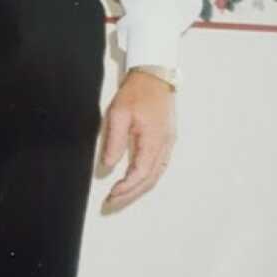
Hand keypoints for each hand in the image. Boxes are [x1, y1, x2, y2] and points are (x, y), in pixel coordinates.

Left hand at [100, 70, 175, 210]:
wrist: (154, 75)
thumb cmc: (136, 92)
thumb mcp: (118, 114)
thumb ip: (114, 141)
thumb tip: (108, 165)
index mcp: (153, 139)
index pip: (140, 173)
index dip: (126, 187)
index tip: (111, 194)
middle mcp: (164, 144)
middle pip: (149, 179)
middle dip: (130, 193)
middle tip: (112, 202)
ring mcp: (168, 143)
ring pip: (155, 174)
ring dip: (138, 188)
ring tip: (121, 195)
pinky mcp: (166, 139)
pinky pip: (158, 166)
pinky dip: (146, 178)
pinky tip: (135, 181)